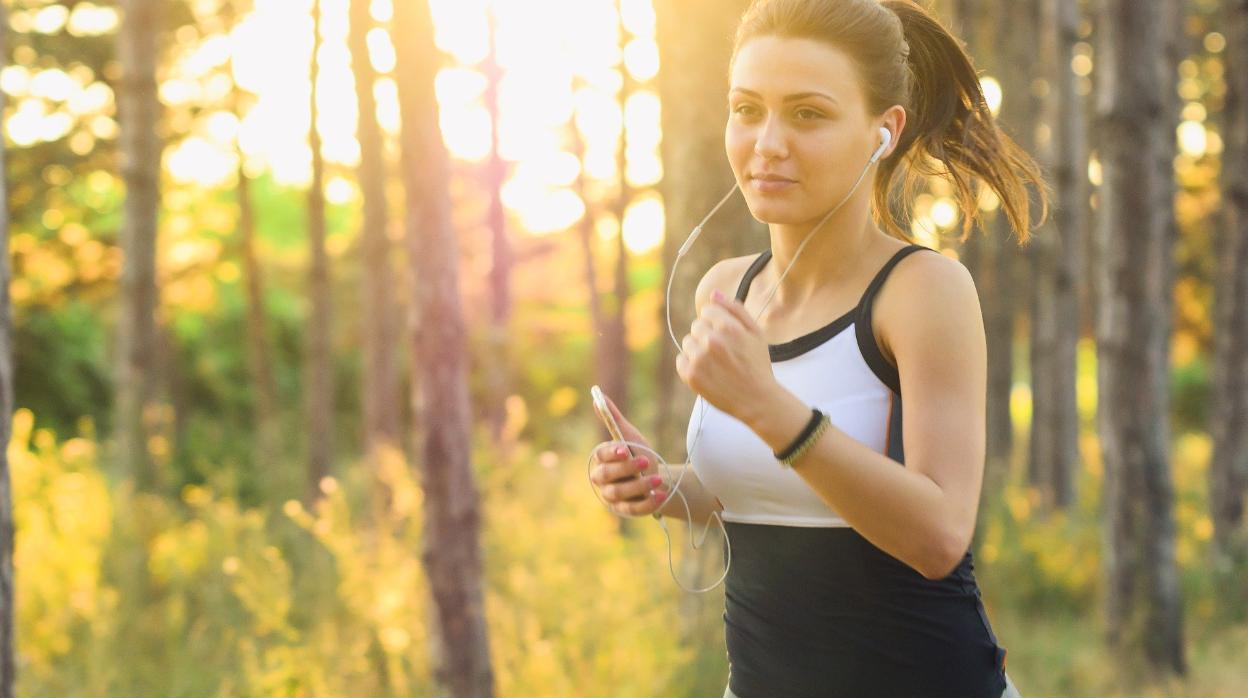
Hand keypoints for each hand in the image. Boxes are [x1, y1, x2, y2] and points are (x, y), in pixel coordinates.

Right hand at [589, 393, 668, 515]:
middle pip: (606, 476)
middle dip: (626, 468)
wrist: (657, 479)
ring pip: (620, 493)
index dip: (612, 453)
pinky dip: (647, 503)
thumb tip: (597, 396)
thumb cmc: (639, 455)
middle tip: (646, 461)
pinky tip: (660, 495)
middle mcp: (602, 480)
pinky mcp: (625, 511)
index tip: (625, 449)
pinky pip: (633, 509)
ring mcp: (612, 497)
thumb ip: (614, 419)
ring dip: (639, 486)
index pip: (601, 456)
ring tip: (657, 479)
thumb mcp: (630, 437)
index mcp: (602, 460)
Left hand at [675, 289, 778, 422]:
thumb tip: (714, 293)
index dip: (716, 322)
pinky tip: (707, 372)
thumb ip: (735, 309)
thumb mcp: (756, 333)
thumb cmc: (757, 365)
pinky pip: (681, 360)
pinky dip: (690, 365)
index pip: (706, 311)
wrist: (757, 400)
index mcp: (728, 327)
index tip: (726, 336)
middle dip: (707, 335)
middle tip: (723, 352)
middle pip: (696, 326)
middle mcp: (712, 341)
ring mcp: (699, 359)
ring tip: (716, 363)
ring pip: (687, 342)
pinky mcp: (691, 376)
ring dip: (698, 350)